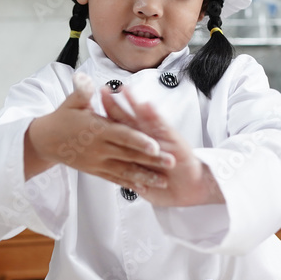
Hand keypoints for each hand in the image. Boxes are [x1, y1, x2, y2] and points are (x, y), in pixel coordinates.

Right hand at [24, 73, 175, 189]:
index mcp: (97, 130)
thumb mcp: (71, 102)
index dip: (139, 140)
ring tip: (163, 182)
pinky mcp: (95, 171)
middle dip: (151, 160)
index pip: (122, 135)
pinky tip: (144, 188)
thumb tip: (86, 79)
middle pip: (129, 155)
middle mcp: (99, 148)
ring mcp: (98, 162)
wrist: (45, 142)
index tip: (155, 145)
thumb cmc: (61, 119)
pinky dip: (130, 184)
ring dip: (145, 176)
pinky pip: (115, 179)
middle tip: (171, 163)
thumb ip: (83, 91)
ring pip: (125, 171)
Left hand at [102, 86, 224, 206]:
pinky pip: (162, 128)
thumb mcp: (139, 179)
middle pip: (128, 119)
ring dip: (134, 104)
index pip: (118, 130)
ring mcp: (160, 139)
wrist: (190, 189)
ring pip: (144, 118)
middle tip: (103, 90)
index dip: (105, 119)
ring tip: (123, 90)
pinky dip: (154, 116)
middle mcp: (147, 139)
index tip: (90, 108)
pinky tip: (146, 105)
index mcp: (137, 147)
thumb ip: (124, 170)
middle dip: (115, 105)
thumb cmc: (165, 185)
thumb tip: (103, 167)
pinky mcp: (173, 142)